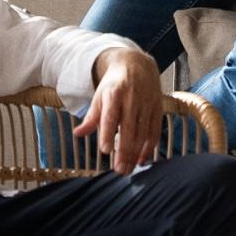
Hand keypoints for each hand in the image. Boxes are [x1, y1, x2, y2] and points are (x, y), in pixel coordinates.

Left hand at [76, 48, 163, 175]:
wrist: (137, 65)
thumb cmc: (114, 85)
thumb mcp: (99, 96)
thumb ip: (91, 117)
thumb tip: (78, 134)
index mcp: (114, 94)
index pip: (110, 116)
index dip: (108, 133)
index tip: (105, 150)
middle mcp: (132, 99)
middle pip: (128, 129)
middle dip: (124, 151)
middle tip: (119, 170)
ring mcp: (147, 104)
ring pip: (142, 133)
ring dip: (136, 154)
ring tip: (128, 169)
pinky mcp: (157, 109)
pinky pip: (154, 131)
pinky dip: (149, 147)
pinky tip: (142, 159)